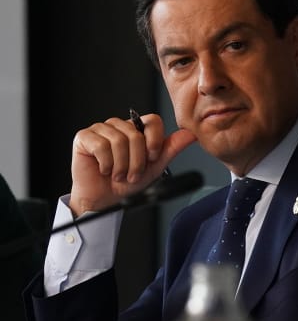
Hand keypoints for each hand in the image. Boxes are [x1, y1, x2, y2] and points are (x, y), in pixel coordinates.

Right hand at [68, 112, 195, 212]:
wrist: (105, 199)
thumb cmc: (127, 182)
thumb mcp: (155, 166)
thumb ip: (171, 149)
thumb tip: (190, 134)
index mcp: (136, 129)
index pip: (153, 120)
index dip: (154, 141)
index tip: (152, 158)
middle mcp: (119, 125)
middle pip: (136, 134)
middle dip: (137, 161)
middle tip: (132, 174)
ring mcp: (100, 129)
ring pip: (119, 140)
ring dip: (122, 165)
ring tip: (119, 174)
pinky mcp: (84, 137)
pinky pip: (101, 145)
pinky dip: (106, 163)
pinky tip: (104, 170)